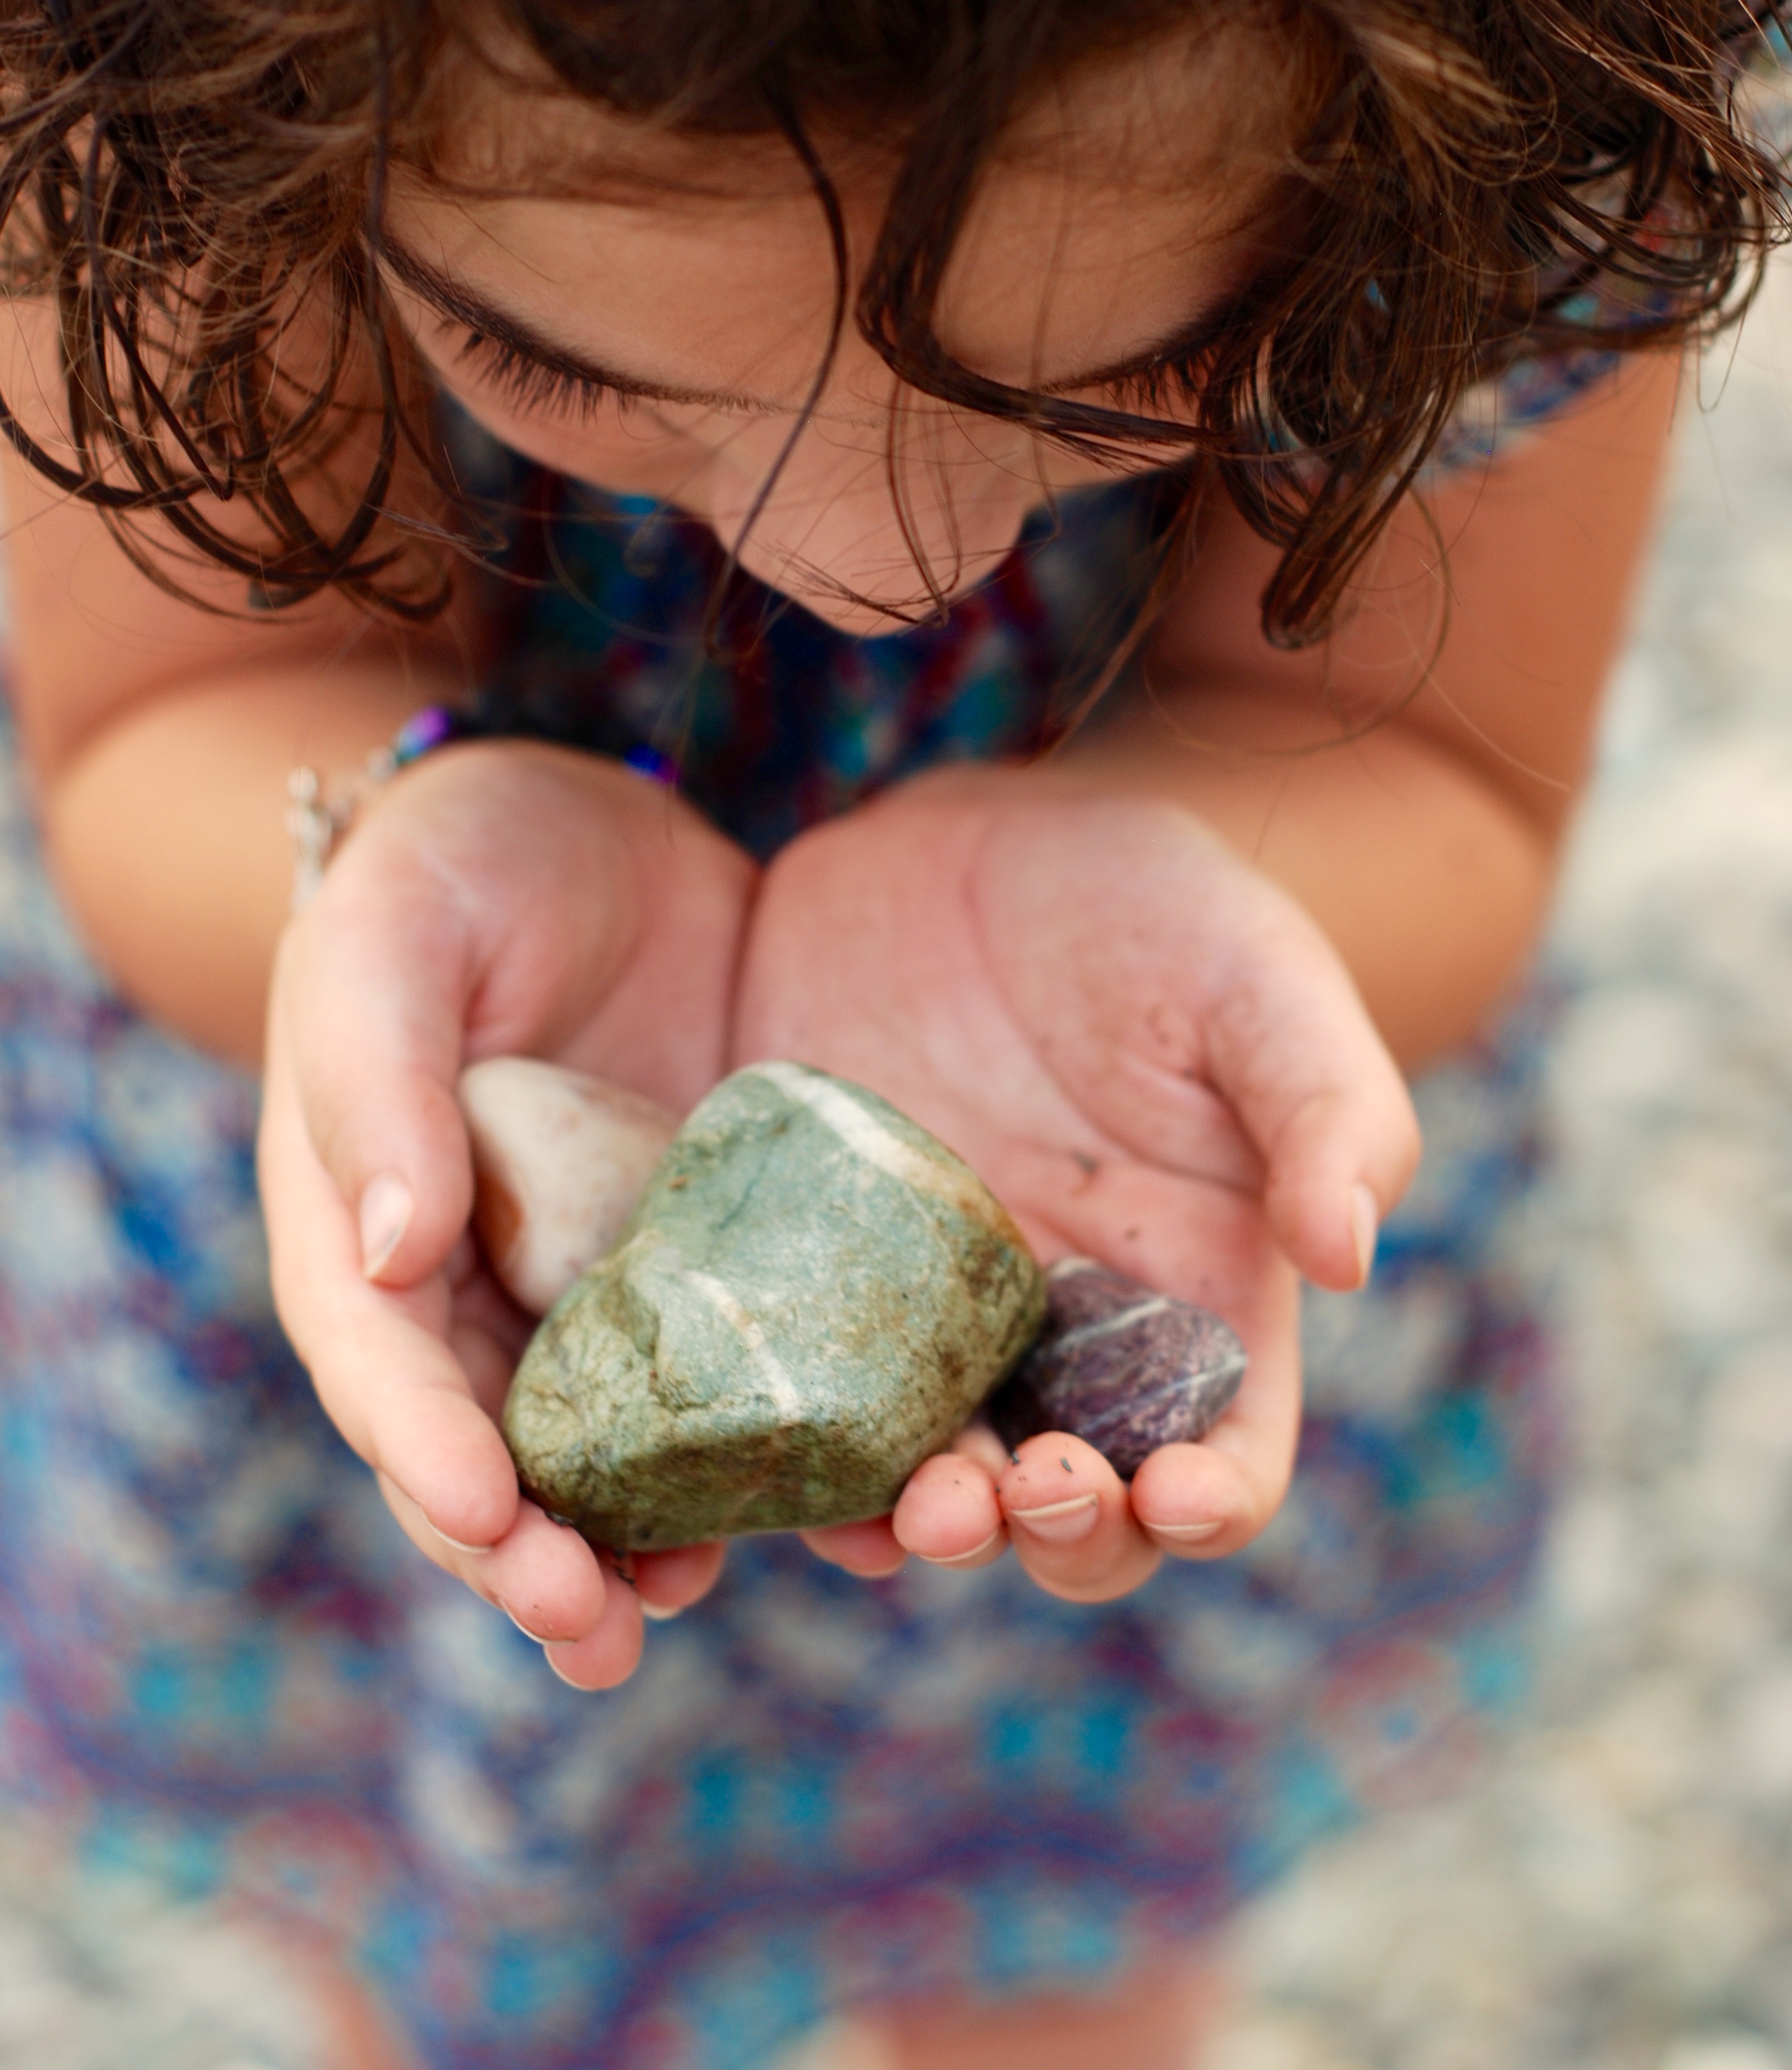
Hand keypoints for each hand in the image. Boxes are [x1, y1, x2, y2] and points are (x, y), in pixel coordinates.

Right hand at [258, 741, 753, 1687]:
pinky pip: (737, 1376)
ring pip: (611, 1451)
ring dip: (643, 1545)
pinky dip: (772, 1454)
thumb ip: (373, 1074)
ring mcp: (598, 1290)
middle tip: (593, 1630)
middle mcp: (479, 1292)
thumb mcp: (394, 932)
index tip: (488, 1511)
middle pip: (491, 1452)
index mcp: (363, 1229)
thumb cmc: (453, 867)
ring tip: (690, 1609)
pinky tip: (832, 1506)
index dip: (424, 1448)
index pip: (383, 1363)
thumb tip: (381, 1252)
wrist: (589, 835)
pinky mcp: (714, 1266)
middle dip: (530, 1554)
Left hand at [732, 765, 1419, 1604]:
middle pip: (1072, 1510)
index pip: (1226, 1456)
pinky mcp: (813, 1270)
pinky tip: (780, 1452)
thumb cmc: (1161, 910)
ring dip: (918, 1525)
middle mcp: (1063, 1340)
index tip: (1177, 1492)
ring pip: (926, 1481)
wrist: (986, 841)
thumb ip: (1326, 1112)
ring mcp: (928, 1317)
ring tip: (907, 1506)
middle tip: (1011, 1494)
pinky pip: (797, 1391)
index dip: (1209, 1503)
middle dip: (1053, 1537)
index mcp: (1200, 1301)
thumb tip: (1349, 1257)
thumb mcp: (1262, 982)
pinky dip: (792, 1450)